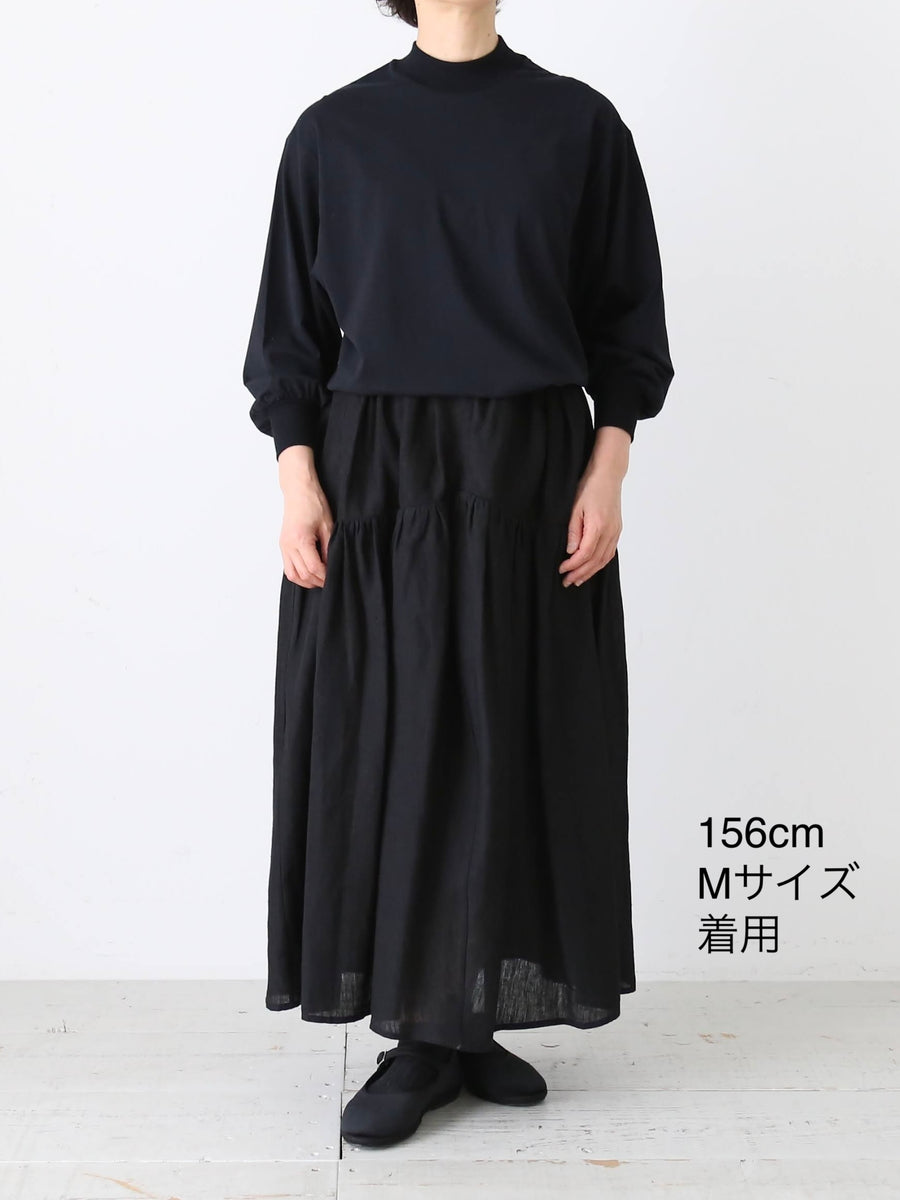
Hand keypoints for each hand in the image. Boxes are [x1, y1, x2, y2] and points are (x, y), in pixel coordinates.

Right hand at [277, 445, 332, 587]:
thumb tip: (331, 566)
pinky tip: (309, 573)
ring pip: (292, 575)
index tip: (334, 578)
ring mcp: (283, 546)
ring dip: (306, 581)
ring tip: (320, 580)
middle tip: (330, 581)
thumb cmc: (313, 503)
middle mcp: (289, 545)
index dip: (325, 576)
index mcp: (300, 540)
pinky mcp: (282, 545)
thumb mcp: (328, 526)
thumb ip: (329, 548)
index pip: (314, 568)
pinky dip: (298, 575)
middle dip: (317, 581)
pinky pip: (287, 567)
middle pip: (303, 574)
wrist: (298, 490)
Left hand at [558, 426, 628, 586]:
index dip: (573, 565)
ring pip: (604, 559)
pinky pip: (610, 552)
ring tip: (578, 580)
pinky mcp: (617, 530)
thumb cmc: (589, 487)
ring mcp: (616, 531)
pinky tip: (592, 568)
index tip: (561, 570)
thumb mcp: (575, 507)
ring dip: (591, 572)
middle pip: (595, 560)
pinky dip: (600, 563)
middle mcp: (610, 532)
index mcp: (598, 526)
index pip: (585, 554)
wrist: (608, 475)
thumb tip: (571, 551)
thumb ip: (573, 531)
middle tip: (567, 582)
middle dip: (580, 573)